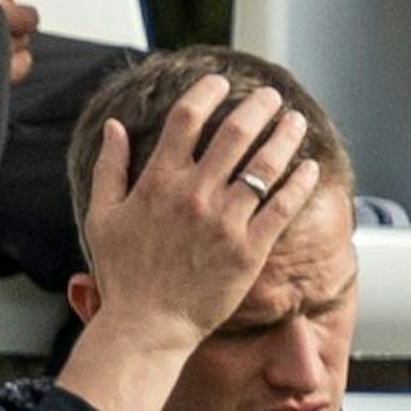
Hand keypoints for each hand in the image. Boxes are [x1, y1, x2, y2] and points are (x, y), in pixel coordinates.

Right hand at [82, 75, 319, 354]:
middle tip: (270, 96)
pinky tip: (308, 167)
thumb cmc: (123, 275)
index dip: (206, 93)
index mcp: (158, 182)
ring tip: (295, 120)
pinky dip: (300, 182)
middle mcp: (194, 194)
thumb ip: (108, 168)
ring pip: (265, 164)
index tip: (220, 83)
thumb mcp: (101, 218)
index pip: (187, 118)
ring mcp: (224, 221)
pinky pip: (283, 206)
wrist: (145, 327)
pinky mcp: (249, 249)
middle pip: (235, 131)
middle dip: (257, 105)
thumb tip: (115, 127)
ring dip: (285, 135)